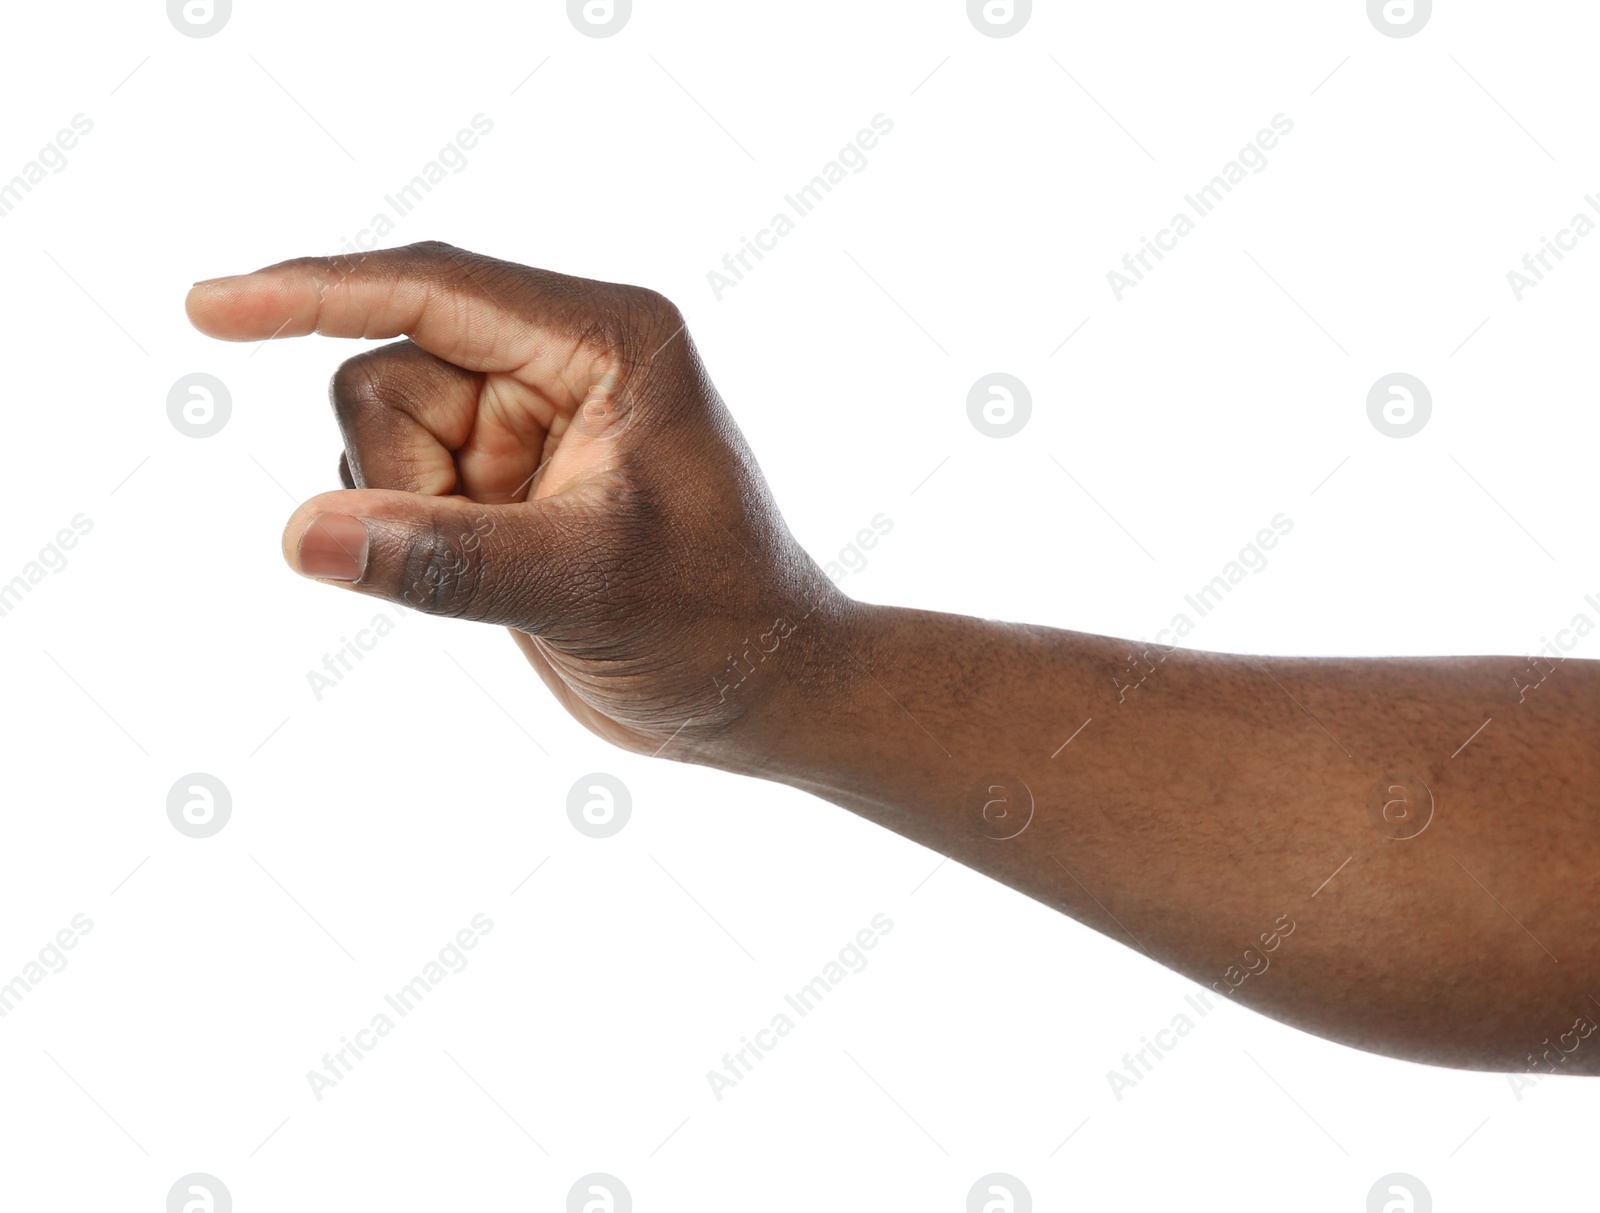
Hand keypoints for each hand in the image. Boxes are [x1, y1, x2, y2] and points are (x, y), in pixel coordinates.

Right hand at [186, 242, 848, 758]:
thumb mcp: (585, 587)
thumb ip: (444, 560)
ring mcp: (524, 419)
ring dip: (409, 510)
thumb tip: (301, 534)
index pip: (434, 288)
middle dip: (404, 470)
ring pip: (375, 431)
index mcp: (608, 340)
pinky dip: (410, 537)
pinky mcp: (500, 477)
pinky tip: (497, 575)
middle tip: (495, 542)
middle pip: (385, 366)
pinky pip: (391, 486)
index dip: (314, 292)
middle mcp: (560, 360)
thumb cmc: (715, 627)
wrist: (755, 693)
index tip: (208, 307)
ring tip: (516, 565)